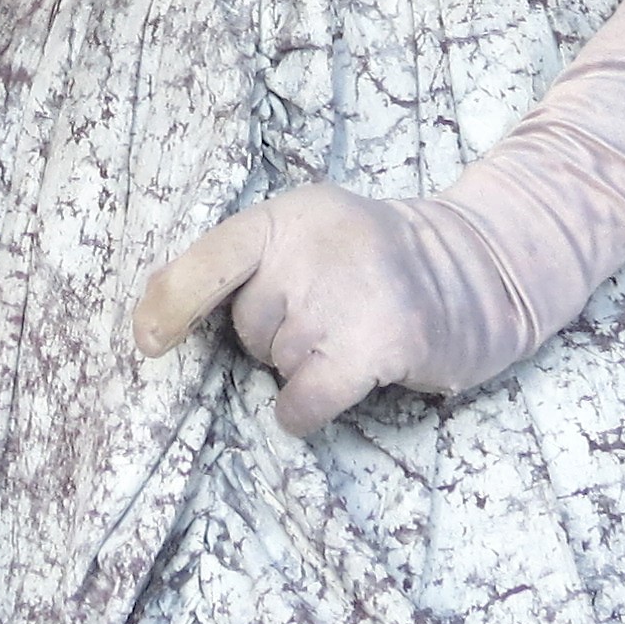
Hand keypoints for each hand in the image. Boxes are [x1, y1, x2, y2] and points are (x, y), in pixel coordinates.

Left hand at [131, 181, 522, 436]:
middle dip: (271, 336)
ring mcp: (348, 291)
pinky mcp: (380, 339)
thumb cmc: (372, 266)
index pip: (212, 257)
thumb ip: (246, 264)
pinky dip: (302, 410)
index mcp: (288, 214)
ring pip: (277, 362)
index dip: (170, 303)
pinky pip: (303, 399)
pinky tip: (326, 394)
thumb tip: (154, 321)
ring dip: (301, 367)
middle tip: (325, 317)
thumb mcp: (309, 238)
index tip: (146, 342)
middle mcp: (314, 244)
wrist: (478, 271)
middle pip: (246, 323)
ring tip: (348, 337)